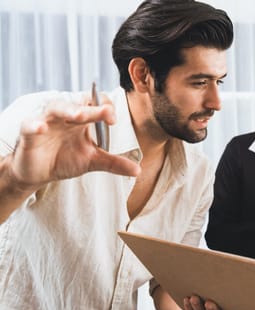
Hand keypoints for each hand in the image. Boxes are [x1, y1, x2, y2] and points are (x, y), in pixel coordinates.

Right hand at [8, 96, 139, 191]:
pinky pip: (29, 124)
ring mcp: (46, 122)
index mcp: (82, 119)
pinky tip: (41, 128)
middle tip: (106, 112)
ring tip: (80, 115)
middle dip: (92, 108)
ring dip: (69, 110)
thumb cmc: (65, 159)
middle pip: (79, 105)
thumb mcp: (92, 161)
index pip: (95, 103)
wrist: (39, 173)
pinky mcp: (29, 133)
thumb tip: (138, 170)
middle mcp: (65, 116)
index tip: (114, 120)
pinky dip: (34, 124)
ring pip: (56, 108)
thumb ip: (114, 163)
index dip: (105, 108)